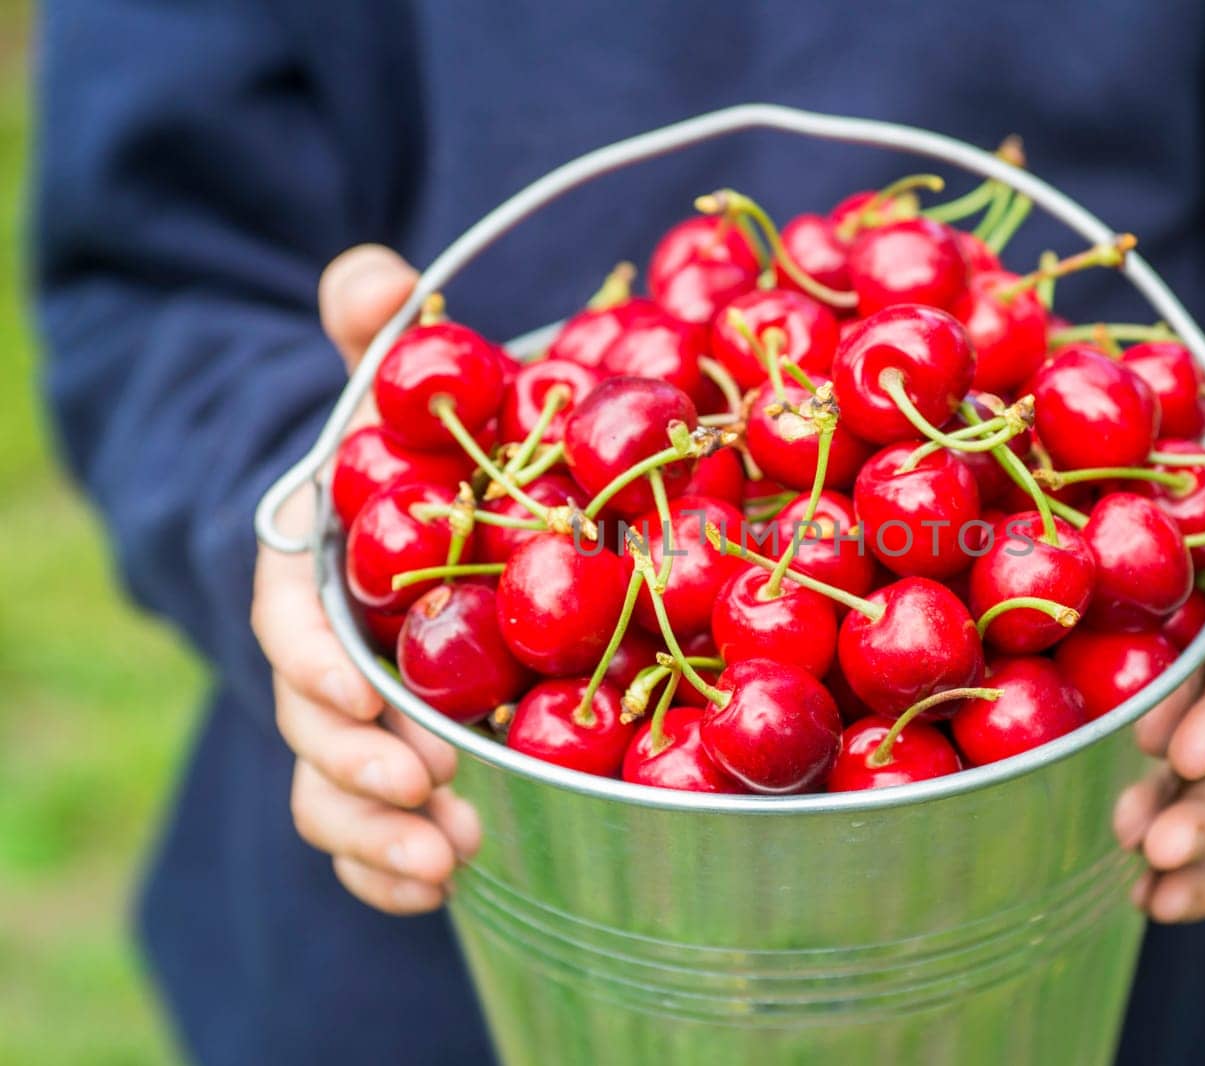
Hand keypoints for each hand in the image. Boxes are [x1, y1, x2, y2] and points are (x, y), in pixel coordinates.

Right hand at [252, 245, 479, 914]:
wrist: (399, 532)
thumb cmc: (399, 461)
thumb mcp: (389, 391)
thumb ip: (377, 336)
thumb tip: (375, 272)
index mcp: (313, 570)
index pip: (291, 618)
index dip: (315, 659)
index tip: (361, 692)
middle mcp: (321, 654)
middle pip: (312, 725)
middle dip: (360, 767)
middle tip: (431, 791)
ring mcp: (352, 719)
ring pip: (337, 790)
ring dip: (384, 833)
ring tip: (455, 856)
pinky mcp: (391, 760)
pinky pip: (376, 827)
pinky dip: (394, 868)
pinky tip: (443, 889)